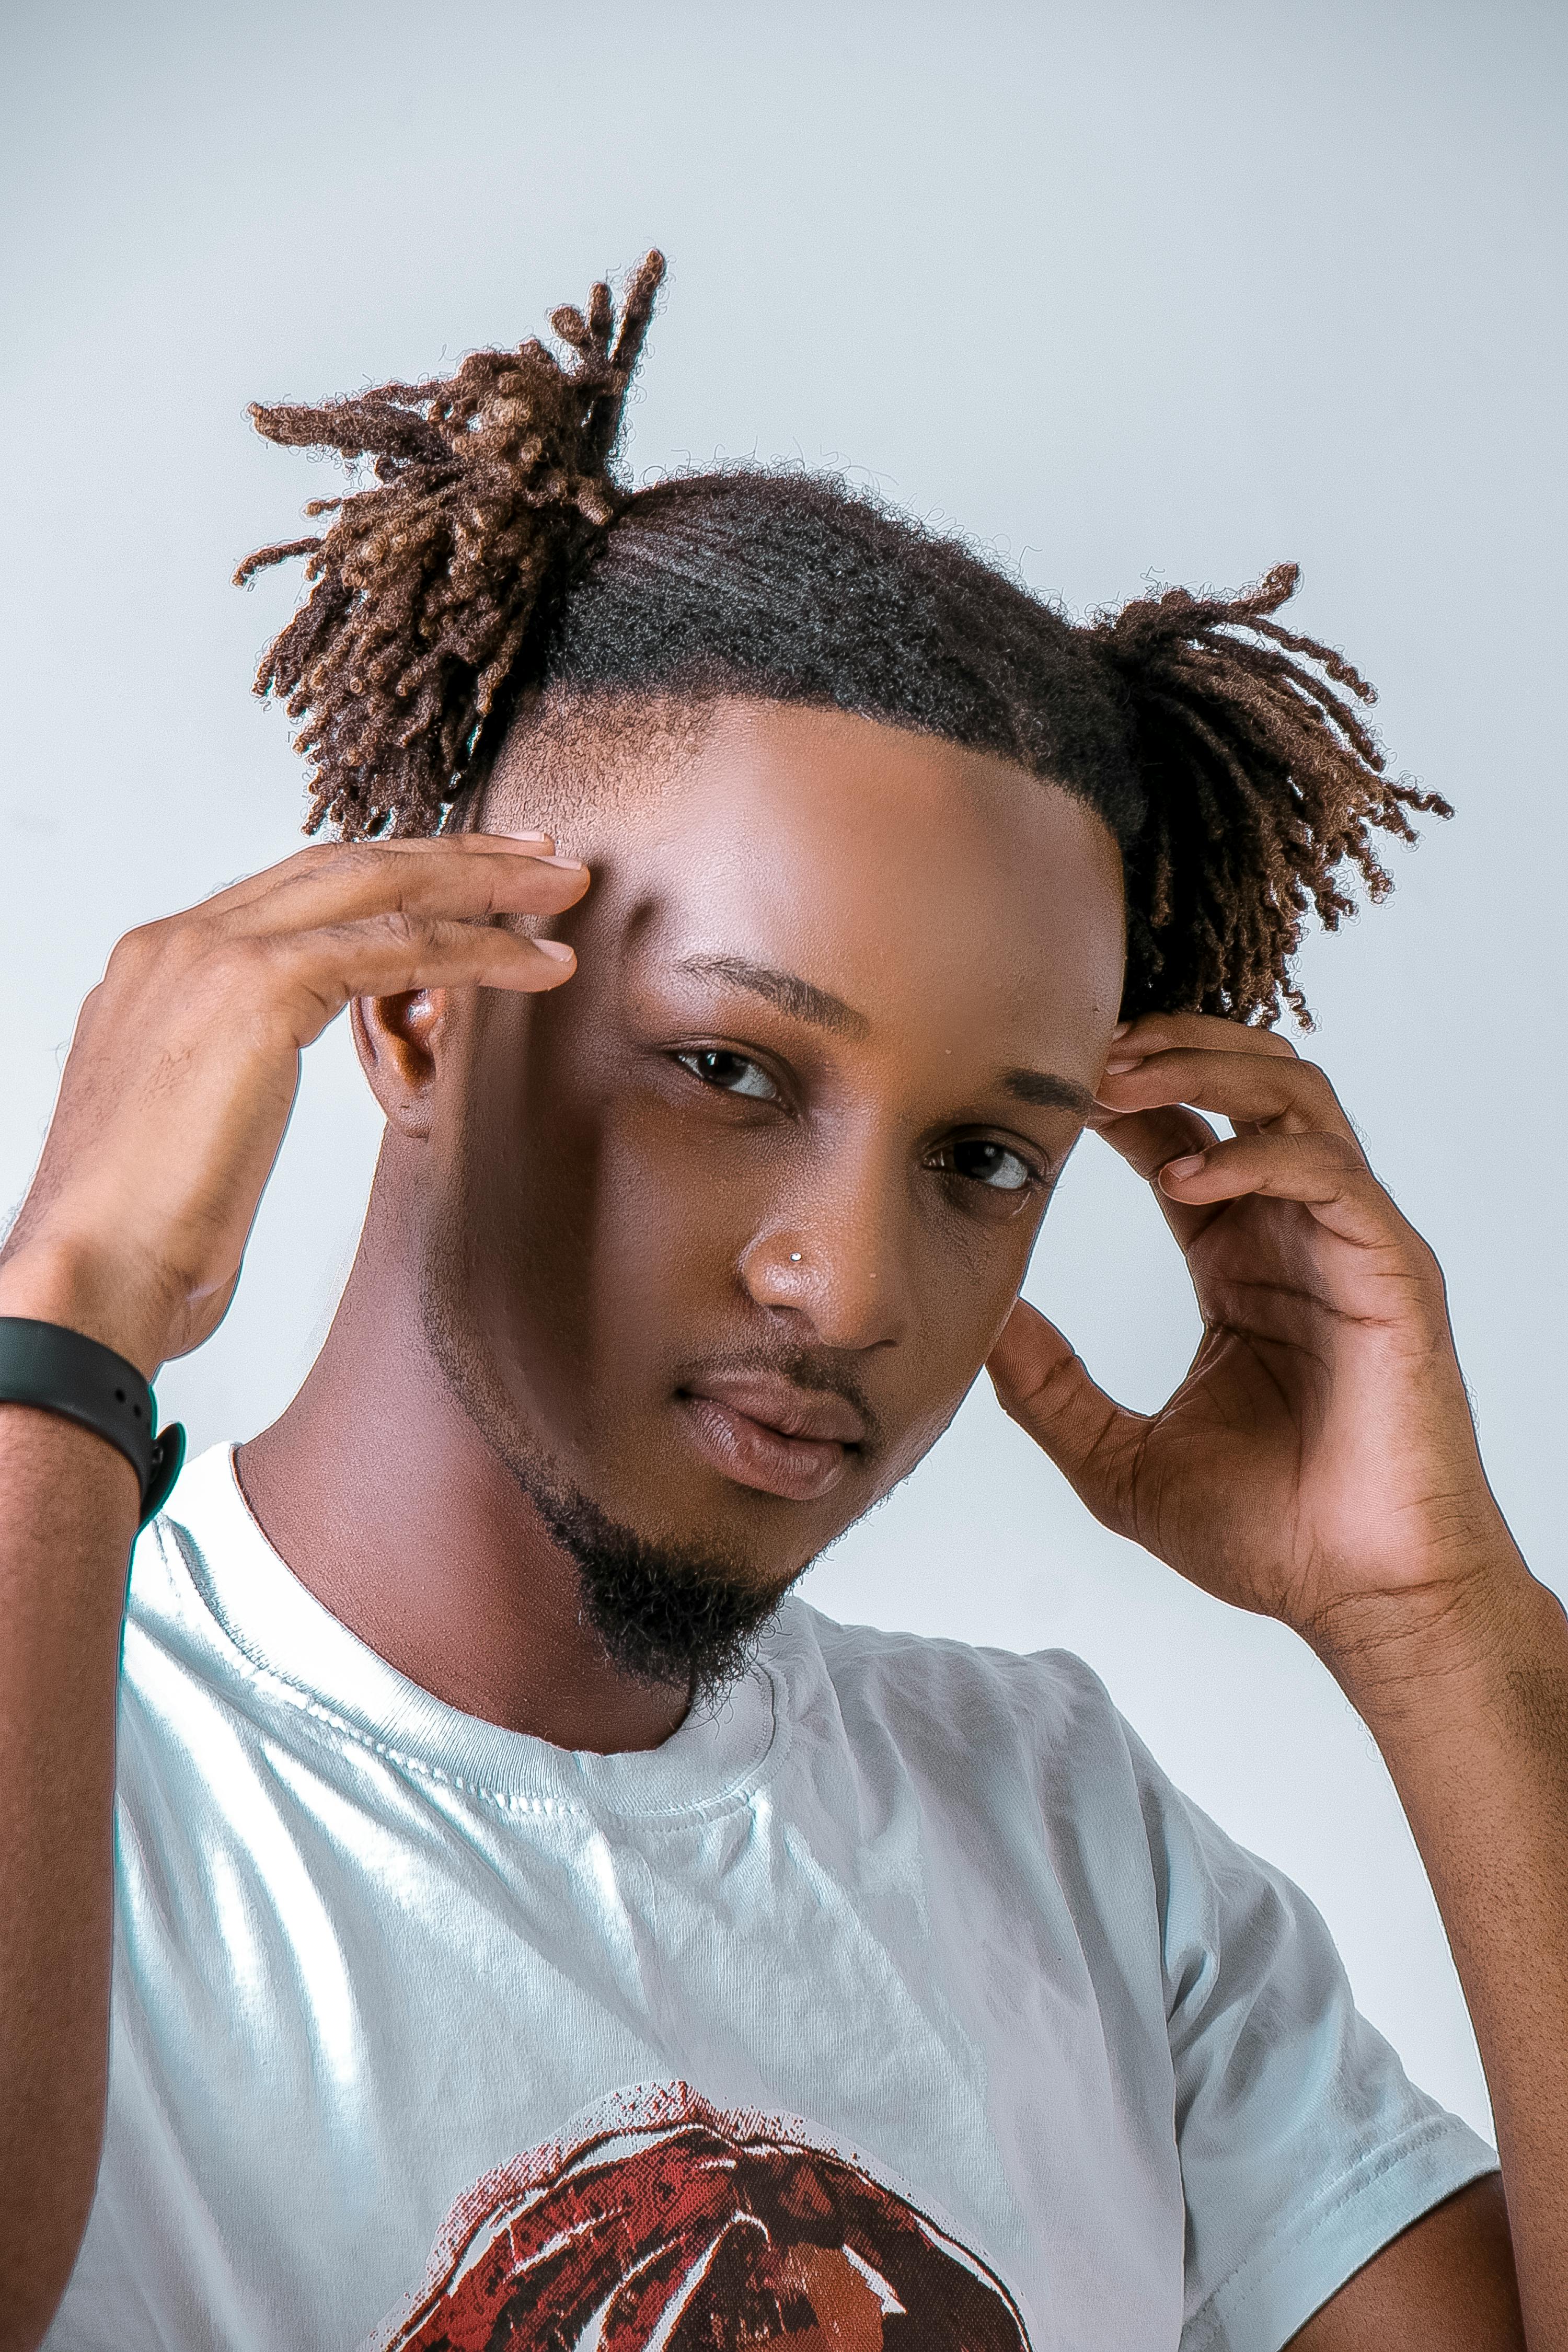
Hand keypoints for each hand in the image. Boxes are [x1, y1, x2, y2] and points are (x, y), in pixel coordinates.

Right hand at [0, 836, 588, 1374]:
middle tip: (540, 855)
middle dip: (454, 854)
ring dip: (485, 885)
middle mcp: (182, 939)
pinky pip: (396, 947)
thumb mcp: (193, 1120)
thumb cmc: (147, 1230)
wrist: (90, 1272)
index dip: (395, 872)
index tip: (469, 874)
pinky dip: (480, 949)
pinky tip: (539, 963)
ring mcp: (212, 954)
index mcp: (162, 962)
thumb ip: (236, 1064)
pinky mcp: (255, 989)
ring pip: (379, 886)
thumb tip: (275, 1063)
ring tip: (564, 890)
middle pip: (346, 863)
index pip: (301, 887)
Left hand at [987, 1012, 1522, 1663]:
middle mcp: (1294, 1233)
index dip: (1119, 1093)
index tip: (1046, 1080)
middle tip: (1083, 1054)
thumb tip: (976, 1320)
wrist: (1360, 1601)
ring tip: (1124, 1082)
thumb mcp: (1113, 1456)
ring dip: (1208, 1072)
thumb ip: (1046, 1385)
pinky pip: (1329, 1176)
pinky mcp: (1394, 1272)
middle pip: (1246, 1082)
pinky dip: (1254, 1160)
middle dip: (1166, 1049)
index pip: (1180, 1134)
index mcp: (1237, 1259)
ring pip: (1295, 1098)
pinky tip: (1183, 1183)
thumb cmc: (1265, 1535)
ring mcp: (1349, 1245)